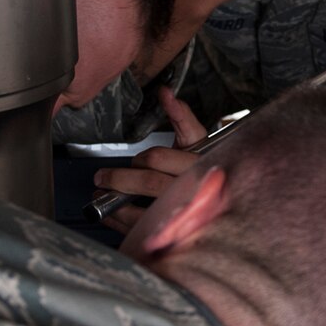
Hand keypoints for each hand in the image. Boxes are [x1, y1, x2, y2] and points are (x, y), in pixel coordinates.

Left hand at [93, 88, 209, 234]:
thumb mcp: (196, 139)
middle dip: (120, 179)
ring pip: (144, 211)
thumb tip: (165, 92)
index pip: (159, 158)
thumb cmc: (202, 166)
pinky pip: (141, 230)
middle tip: (101, 177)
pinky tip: (110, 214)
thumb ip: (181, 115)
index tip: (135, 160)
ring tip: (100, 195)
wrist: (224, 198)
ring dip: (115, 204)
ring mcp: (181, 213)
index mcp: (196, 164)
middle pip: (149, 183)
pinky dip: (120, 222)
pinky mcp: (171, 232)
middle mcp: (190, 189)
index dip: (142, 158)